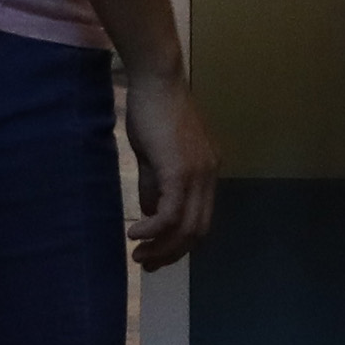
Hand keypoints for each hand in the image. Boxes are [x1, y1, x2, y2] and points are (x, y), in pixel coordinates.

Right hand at [117, 69, 219, 269]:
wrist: (156, 81)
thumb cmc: (152, 112)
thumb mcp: (154, 156)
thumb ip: (155, 185)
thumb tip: (151, 214)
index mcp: (207, 172)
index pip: (201, 219)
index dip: (181, 242)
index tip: (157, 254)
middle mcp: (209, 176)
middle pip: (197, 230)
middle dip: (171, 253)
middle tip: (146, 263)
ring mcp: (198, 174)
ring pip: (185, 227)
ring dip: (161, 247)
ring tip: (138, 254)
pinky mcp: (180, 172)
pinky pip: (169, 214)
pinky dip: (153, 230)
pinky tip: (135, 232)